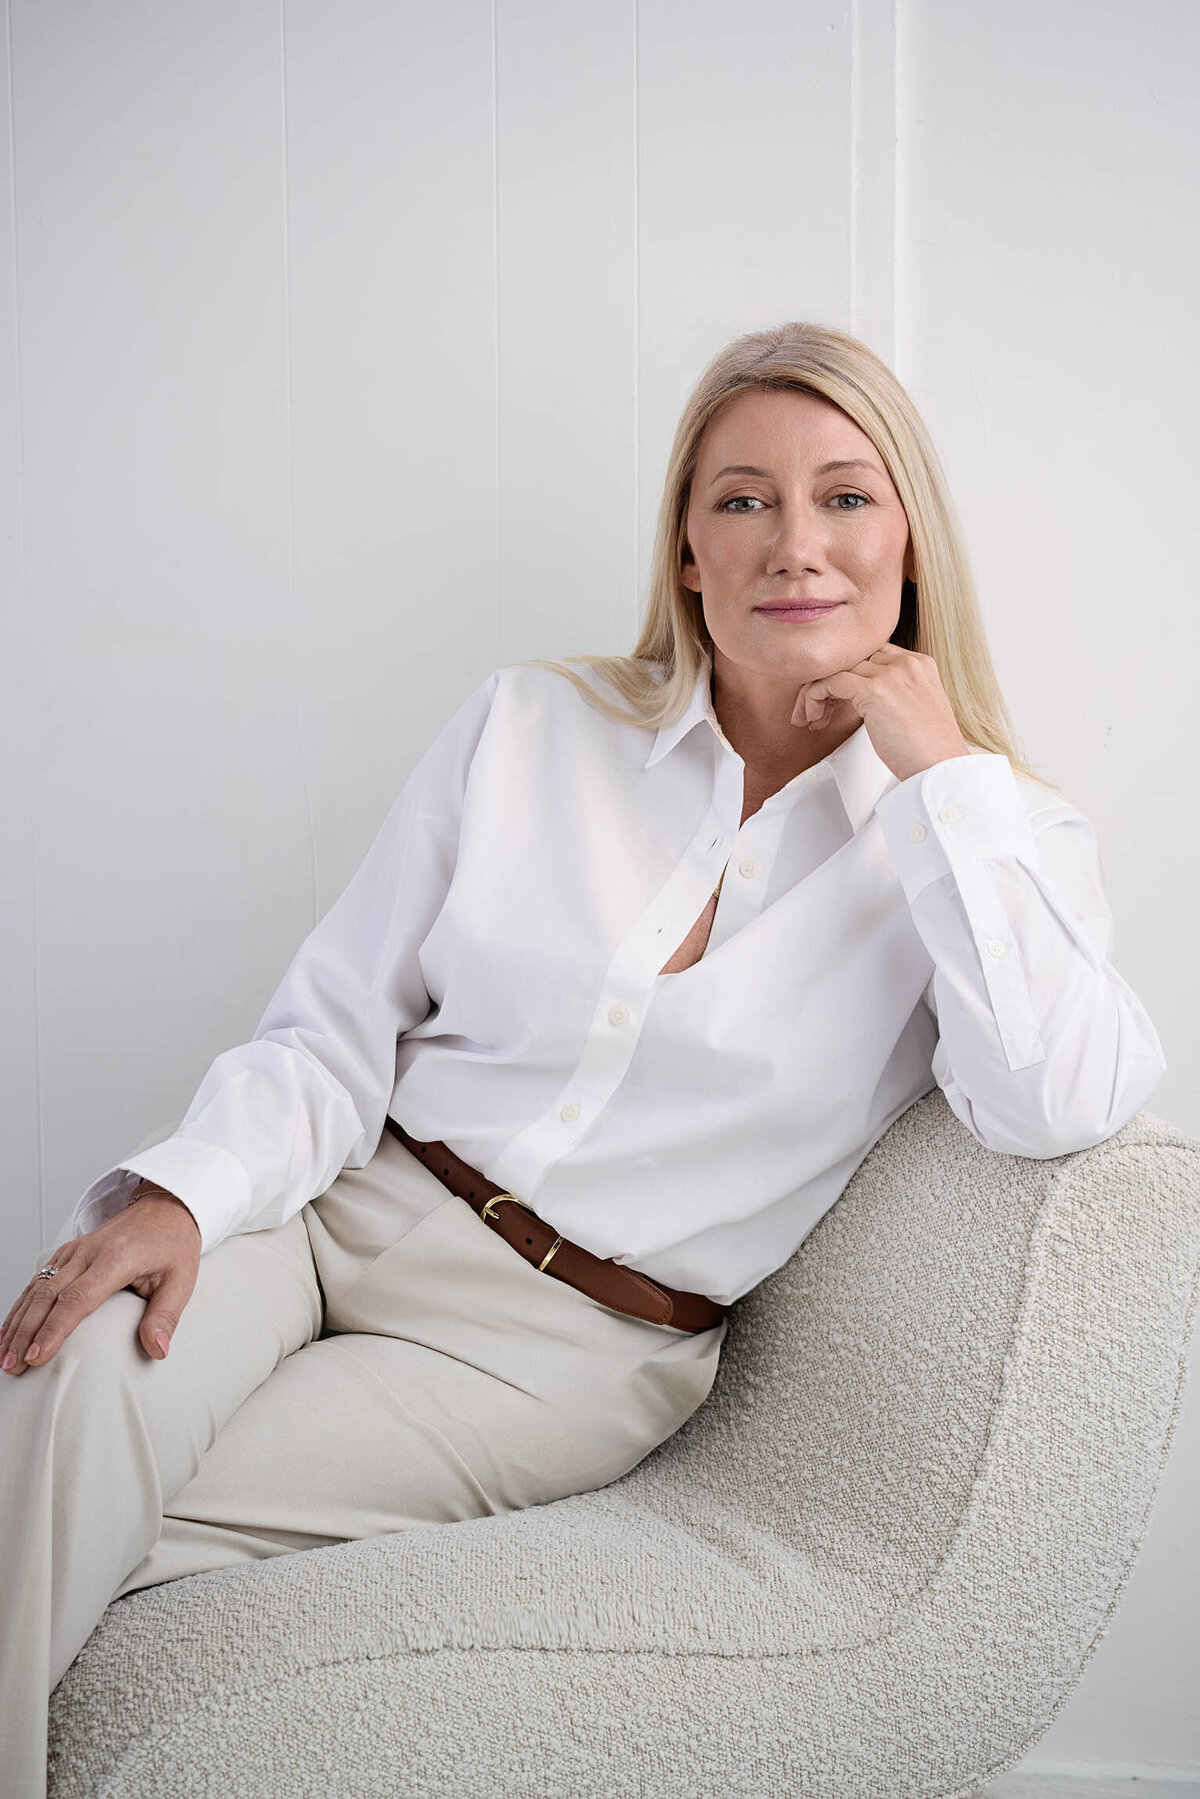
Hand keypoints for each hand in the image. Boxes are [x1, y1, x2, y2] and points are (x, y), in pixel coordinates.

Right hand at [0, 1185, 201, 1376]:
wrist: (166, 1208)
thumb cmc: (172, 1244)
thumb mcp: (181, 1280)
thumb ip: (166, 1316)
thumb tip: (157, 1350)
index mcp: (116, 1259)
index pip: (77, 1299)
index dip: (53, 1330)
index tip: (35, 1357)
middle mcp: (88, 1252)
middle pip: (47, 1296)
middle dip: (25, 1333)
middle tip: (12, 1366)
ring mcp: (74, 1250)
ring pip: (36, 1288)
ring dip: (17, 1322)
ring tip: (4, 1356)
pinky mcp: (67, 1252)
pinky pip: (37, 1280)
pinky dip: (20, 1305)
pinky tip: (8, 1329)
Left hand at [791, 644, 970, 782]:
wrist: (939, 769)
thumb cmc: (930, 752)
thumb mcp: (918, 711)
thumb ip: (897, 695)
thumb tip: (867, 700)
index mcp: (921, 664)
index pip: (873, 654)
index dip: (851, 675)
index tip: (838, 699)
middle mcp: (906, 663)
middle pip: (853, 659)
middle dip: (831, 683)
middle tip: (817, 711)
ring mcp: (890, 674)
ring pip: (838, 669)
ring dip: (817, 693)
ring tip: (811, 718)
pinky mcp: (873, 691)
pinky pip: (830, 682)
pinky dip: (814, 697)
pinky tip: (813, 717)